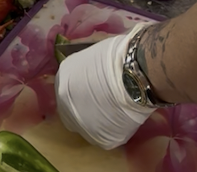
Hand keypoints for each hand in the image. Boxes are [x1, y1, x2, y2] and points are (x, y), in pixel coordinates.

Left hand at [56, 24, 154, 148]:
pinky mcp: (102, 140)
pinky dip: (113, 127)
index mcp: (63, 81)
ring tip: (116, 108)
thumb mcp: (91, 54)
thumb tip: (87, 72)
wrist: (134, 75)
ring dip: (97, 119)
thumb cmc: (116, 56)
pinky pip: (106, 134)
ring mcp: (83, 127)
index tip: (92, 86)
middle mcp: (65, 107)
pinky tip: (123, 116)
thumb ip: (83, 68)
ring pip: (88, 125)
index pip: (66, 89)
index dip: (79, 88)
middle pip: (72, 110)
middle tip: (103, 99)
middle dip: (84, 106)